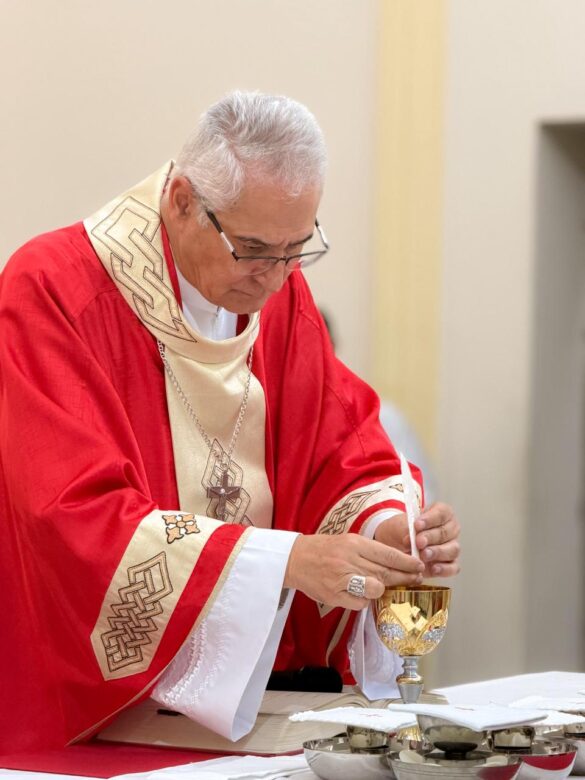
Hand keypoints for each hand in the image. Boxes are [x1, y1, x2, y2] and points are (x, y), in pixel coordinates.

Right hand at [284, 532, 424, 610]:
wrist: (295, 559)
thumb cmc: (324, 549)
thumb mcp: (348, 542)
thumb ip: (369, 552)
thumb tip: (396, 563)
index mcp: (354, 543)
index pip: (388, 554)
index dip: (407, 562)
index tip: (420, 565)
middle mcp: (349, 560)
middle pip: (385, 572)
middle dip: (404, 577)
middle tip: (416, 579)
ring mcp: (341, 578)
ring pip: (376, 589)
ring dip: (383, 589)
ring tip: (384, 587)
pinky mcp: (334, 595)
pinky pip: (360, 603)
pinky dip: (364, 601)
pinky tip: (360, 595)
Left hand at [374, 502, 460, 577]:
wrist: (394, 544)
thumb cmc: (401, 530)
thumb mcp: (400, 525)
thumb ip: (407, 529)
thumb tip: (412, 540)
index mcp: (442, 513)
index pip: (442, 512)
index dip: (430, 519)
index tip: (417, 525)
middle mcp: (450, 529)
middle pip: (446, 532)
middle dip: (431, 537)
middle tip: (418, 542)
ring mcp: (452, 547)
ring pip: (452, 549)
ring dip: (438, 552)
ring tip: (423, 555)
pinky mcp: (449, 564)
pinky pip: (453, 567)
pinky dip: (444, 569)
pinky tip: (433, 568)